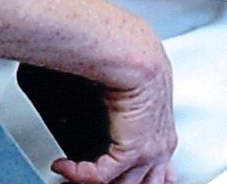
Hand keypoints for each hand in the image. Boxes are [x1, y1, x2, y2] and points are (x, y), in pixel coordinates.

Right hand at [50, 51, 176, 183]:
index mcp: (163, 134)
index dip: (130, 179)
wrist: (134, 54)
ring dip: (89, 182)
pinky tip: (63, 164)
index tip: (105, 178)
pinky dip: (77, 173)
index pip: (157, 175)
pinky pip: (100, 177)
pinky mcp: (134, 152)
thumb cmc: (133, 61)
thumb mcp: (133, 91)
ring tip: (67, 178)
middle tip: (80, 180)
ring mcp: (151, 153)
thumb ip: (122, 111)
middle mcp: (161, 148)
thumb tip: (100, 117)